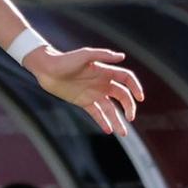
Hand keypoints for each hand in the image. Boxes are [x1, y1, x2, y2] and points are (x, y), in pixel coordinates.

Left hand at [23, 45, 143, 135]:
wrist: (47, 69)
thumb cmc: (65, 59)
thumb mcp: (84, 55)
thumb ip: (103, 55)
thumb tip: (122, 56)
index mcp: (105, 71)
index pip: (126, 79)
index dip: (135, 87)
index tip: (140, 98)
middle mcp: (102, 83)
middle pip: (122, 96)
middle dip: (129, 107)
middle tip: (130, 119)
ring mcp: (93, 93)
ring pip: (110, 109)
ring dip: (117, 120)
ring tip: (122, 133)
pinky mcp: (83, 102)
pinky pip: (96, 113)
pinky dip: (103, 121)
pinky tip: (109, 130)